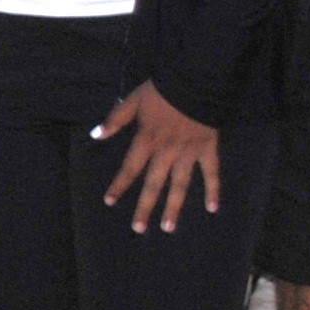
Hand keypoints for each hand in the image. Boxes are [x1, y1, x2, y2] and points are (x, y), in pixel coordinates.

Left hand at [97, 80, 222, 232]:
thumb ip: (115, 119)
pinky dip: (213, 190)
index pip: (130, 167)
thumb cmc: (162, 90)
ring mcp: (189, 153)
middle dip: (145, 206)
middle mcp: (167, 151)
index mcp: (147, 140)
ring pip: (180, 184)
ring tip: (168, 227)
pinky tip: (212, 208)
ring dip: (174, 206)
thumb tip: (96, 135)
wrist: (196, 81)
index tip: (110, 202)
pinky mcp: (208, 149)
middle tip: (138, 229)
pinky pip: (212, 173)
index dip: (119, 184)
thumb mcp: (133, 100)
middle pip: (154, 183)